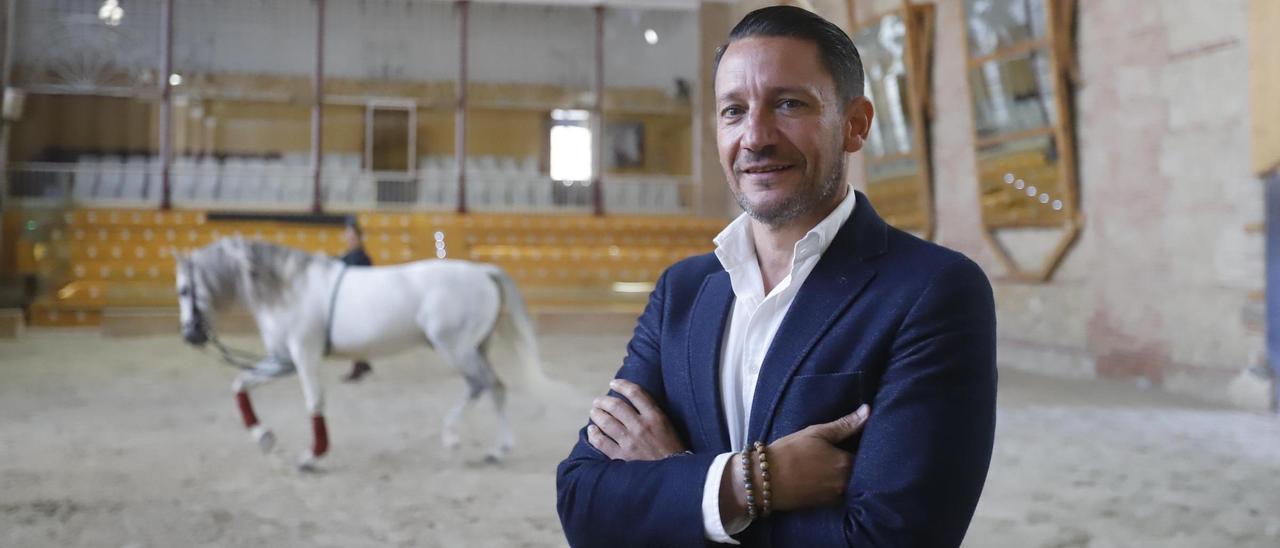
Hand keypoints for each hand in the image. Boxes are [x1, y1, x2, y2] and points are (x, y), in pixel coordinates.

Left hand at [587, 379, 686, 460]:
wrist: (673, 473)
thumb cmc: (671, 448)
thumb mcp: (667, 425)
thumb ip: (651, 413)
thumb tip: (631, 402)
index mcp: (655, 416)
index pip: (635, 393)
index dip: (622, 385)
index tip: (613, 383)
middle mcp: (641, 426)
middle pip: (616, 406)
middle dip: (603, 401)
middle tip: (598, 401)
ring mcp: (630, 442)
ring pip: (606, 422)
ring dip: (596, 414)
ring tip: (594, 412)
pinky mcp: (622, 457)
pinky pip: (602, 442)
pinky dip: (594, 434)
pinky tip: (592, 430)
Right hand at [720, 404, 870, 521]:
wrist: (764, 480)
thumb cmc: (789, 452)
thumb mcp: (816, 432)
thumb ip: (845, 424)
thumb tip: (867, 410)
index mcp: (846, 463)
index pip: (868, 454)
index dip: (864, 445)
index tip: (857, 439)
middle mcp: (846, 483)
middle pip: (862, 471)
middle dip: (858, 461)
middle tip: (844, 450)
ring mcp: (837, 496)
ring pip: (852, 483)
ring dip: (847, 474)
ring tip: (833, 463)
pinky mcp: (826, 505)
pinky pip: (840, 493)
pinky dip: (837, 485)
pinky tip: (825, 476)